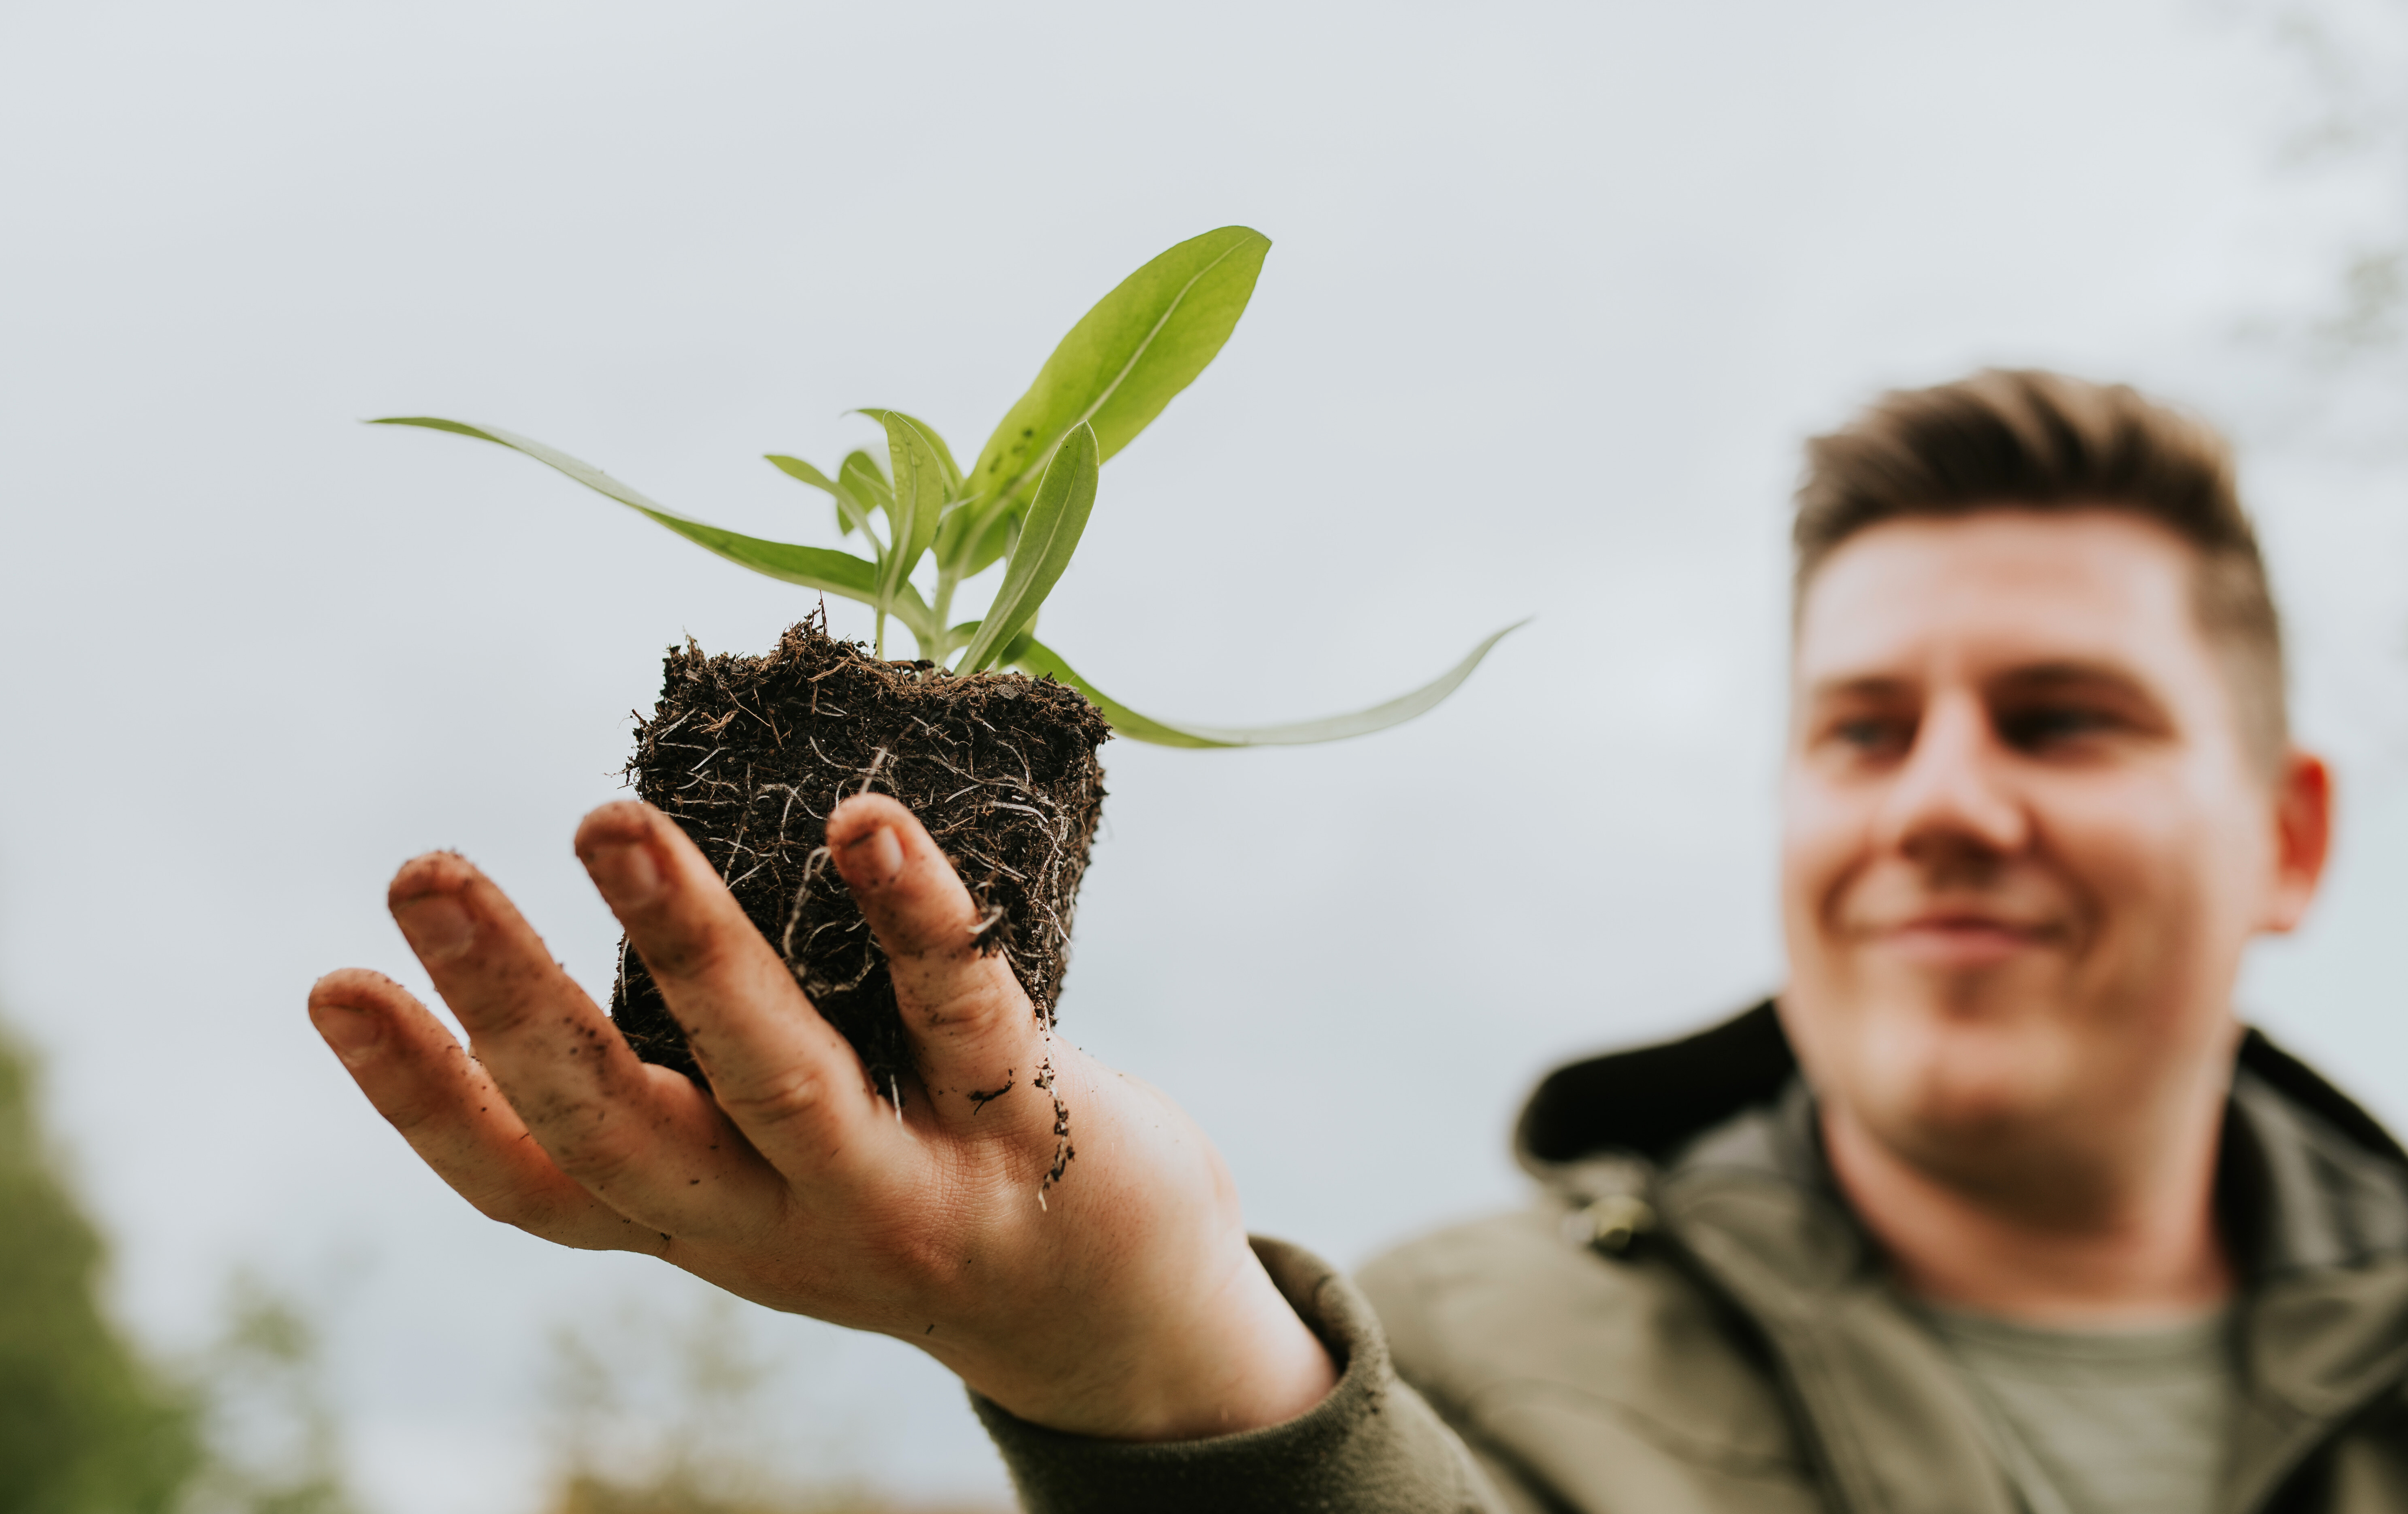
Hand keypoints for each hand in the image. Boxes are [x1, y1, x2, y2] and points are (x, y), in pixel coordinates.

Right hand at [308, 795, 1334, 1438]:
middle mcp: (782, 1225)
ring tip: (612, 824)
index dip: (423, 1097)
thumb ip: (702, 1061)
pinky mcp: (1030, 1138)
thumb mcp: (778, 1154)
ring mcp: (906, 1192)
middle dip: (513, 1002)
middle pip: (621, 1129)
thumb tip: (629, 879)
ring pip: (778, 1075)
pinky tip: (867, 824)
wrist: (1107, 1310)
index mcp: (703, 1219)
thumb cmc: (907, 1179)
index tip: (334, 981)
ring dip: (689, 946)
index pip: (533, 1182)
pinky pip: (964, 1019)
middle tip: (425, 871)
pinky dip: (913, 919)